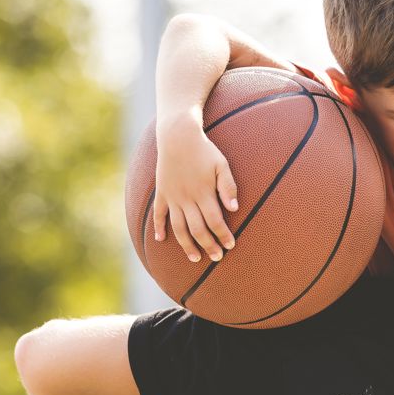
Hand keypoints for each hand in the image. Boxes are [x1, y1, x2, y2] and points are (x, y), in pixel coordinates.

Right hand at [153, 116, 237, 261]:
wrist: (178, 136)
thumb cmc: (204, 150)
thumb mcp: (221, 164)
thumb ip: (228, 187)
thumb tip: (235, 209)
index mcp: (203, 192)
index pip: (215, 221)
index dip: (223, 235)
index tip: (230, 246)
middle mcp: (187, 198)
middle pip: (198, 229)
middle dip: (208, 245)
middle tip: (217, 258)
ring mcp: (173, 197)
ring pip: (178, 227)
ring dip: (186, 245)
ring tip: (194, 258)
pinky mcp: (162, 193)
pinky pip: (158, 214)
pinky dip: (158, 227)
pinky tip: (161, 240)